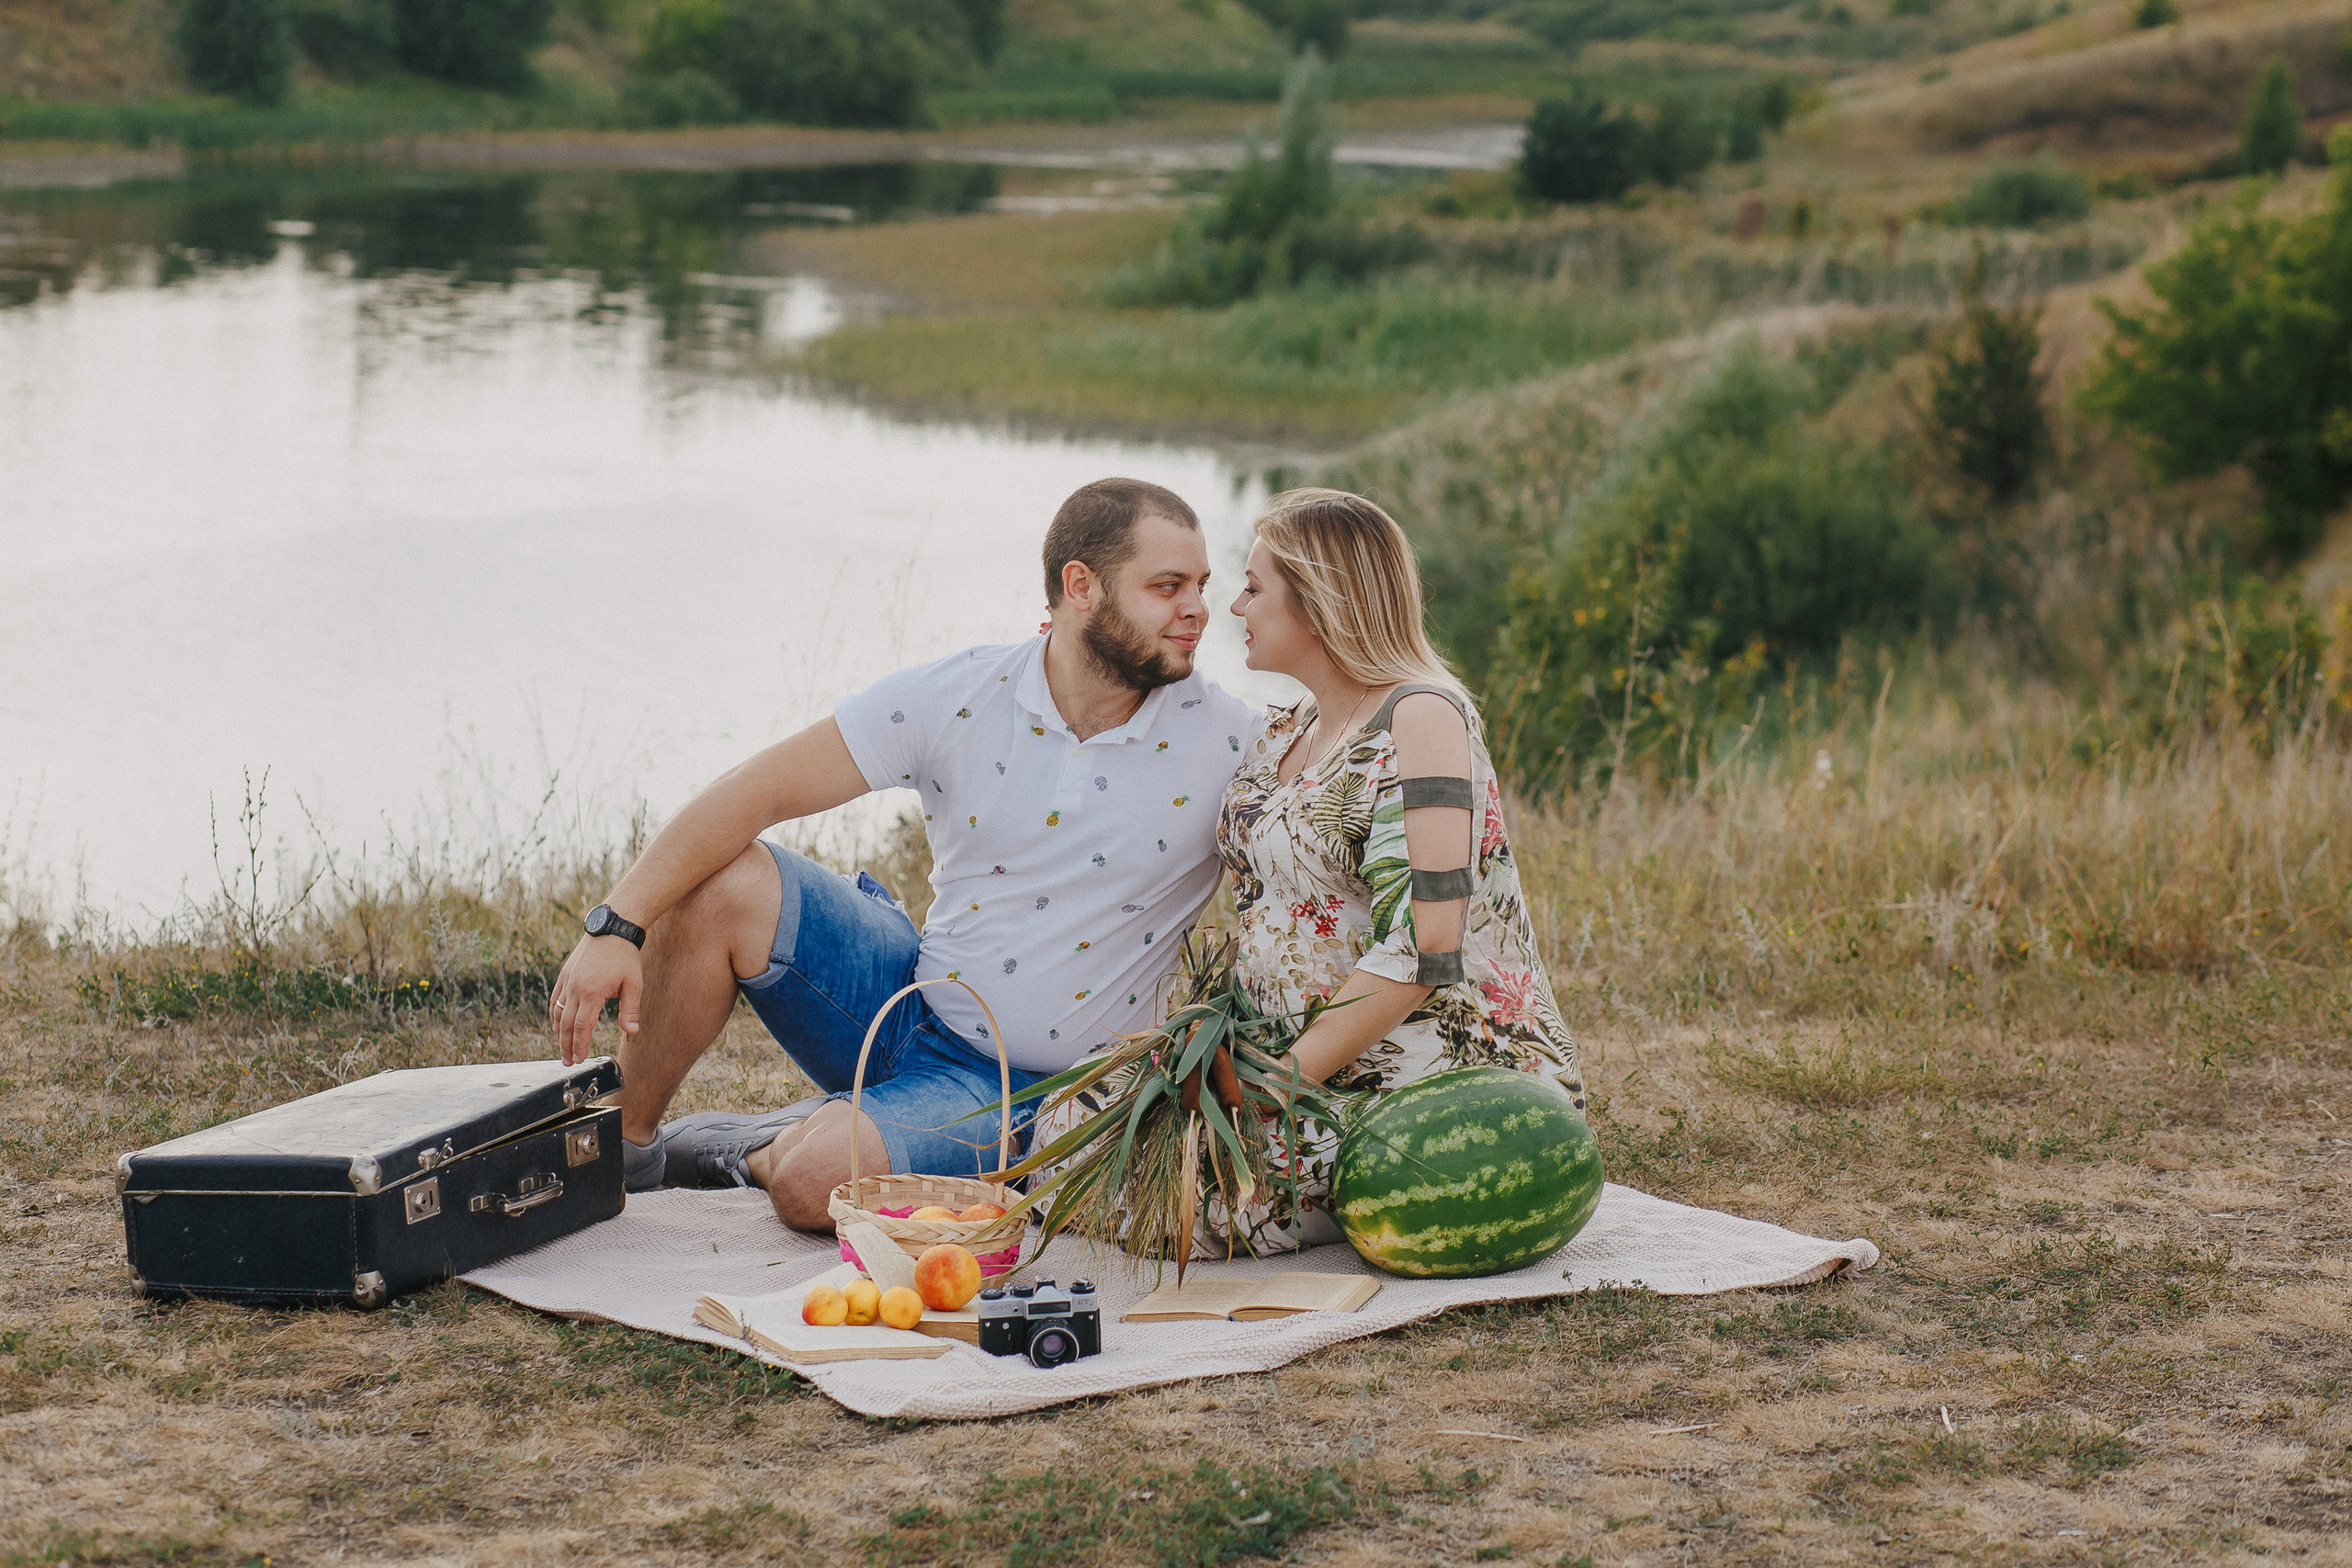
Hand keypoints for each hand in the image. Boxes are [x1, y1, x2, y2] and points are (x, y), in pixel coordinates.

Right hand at [548, 934, 643, 1064]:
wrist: (611, 929)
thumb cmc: (625, 957)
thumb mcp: (634, 984)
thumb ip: (630, 1009)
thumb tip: (632, 1031)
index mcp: (592, 993)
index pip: (581, 1026)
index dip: (579, 1045)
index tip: (579, 1059)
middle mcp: (575, 988)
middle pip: (566, 1024)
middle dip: (566, 1045)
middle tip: (568, 1061)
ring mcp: (567, 981)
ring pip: (557, 1013)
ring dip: (558, 1033)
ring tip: (563, 1048)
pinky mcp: (565, 974)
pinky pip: (555, 999)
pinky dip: (554, 1014)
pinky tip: (556, 1024)